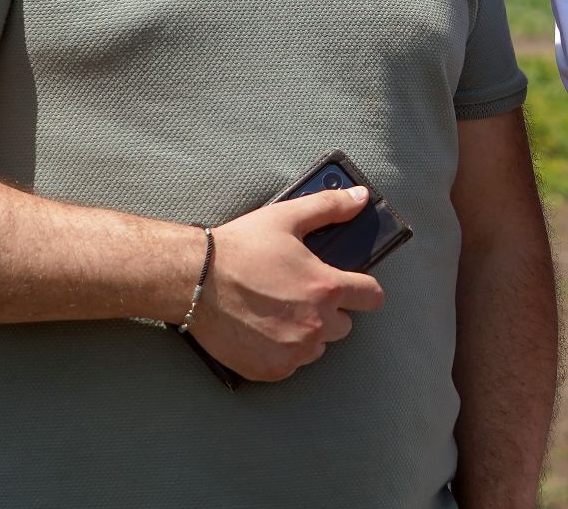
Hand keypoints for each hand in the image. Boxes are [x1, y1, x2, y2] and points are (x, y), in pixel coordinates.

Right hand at [187, 186, 385, 381]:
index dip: (363, 290)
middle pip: (344, 325)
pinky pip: (291, 364)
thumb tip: (360, 197)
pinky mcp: (271, 370)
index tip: (352, 288)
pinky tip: (262, 330)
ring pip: (317, 347)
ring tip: (277, 311)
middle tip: (299, 295)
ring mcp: (294, 351)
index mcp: (326, 288)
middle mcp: (316, 324)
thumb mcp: (287, 217)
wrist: (195, 280)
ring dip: (306, 333)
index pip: (371, 297)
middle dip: (328, 311)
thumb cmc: (240, 248)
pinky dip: (282, 352)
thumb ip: (329, 207)